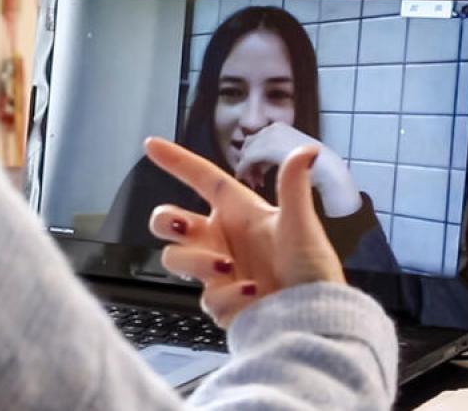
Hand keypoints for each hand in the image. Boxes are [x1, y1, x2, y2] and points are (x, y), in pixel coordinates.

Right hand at [143, 137, 346, 327]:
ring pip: (175, 258)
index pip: (202, 180)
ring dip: (195, 261)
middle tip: (181, 226)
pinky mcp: (220, 302)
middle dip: (165, 220)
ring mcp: (218, 271)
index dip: (177, 161)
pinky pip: (205, 296)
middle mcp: (223, 239)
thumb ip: (293, 187)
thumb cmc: (313, 271)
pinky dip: (226, 296)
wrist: (316, 321)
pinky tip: (250, 295)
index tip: (151, 145)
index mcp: (240, 213)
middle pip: (170, 221)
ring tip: (226, 268)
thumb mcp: (301, 226)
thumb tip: (307, 150)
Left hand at [234, 124, 361, 217]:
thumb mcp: (299, 153)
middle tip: (254, 179)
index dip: (256, 156)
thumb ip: (284, 154)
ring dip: (248, 168)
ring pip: (247, 152)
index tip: (259, 173)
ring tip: (254, 183)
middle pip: (250, 144)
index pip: (259, 139)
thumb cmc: (318, 166)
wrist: (329, 170)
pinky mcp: (265, 149)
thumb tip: (272, 161)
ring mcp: (269, 137)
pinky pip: (247, 160)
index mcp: (282, 127)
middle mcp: (274, 128)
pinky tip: (250, 182)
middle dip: (250, 162)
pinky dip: (245, 171)